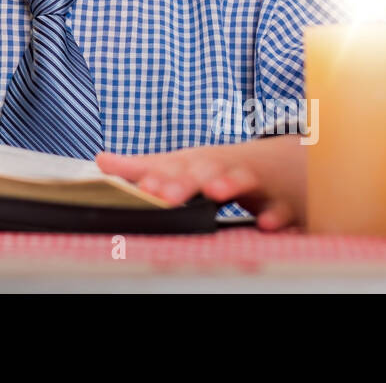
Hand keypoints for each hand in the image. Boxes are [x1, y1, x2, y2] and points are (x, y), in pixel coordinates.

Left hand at [95, 135, 306, 230]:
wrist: (284, 161)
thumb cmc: (220, 167)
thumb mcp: (182, 164)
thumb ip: (143, 167)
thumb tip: (101, 160)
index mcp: (198, 163)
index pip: (175, 167)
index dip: (159, 177)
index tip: (144, 187)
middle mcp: (224, 168)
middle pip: (204, 171)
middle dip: (185, 182)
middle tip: (166, 194)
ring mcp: (256, 182)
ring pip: (243, 179)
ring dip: (230, 183)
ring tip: (215, 192)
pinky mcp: (282, 202)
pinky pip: (282, 209)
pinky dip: (275, 215)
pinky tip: (266, 225)